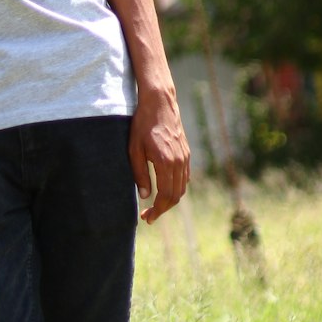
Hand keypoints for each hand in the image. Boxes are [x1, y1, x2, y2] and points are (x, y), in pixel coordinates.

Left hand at [129, 87, 189, 224]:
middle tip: (148, 215)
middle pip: (176, 195)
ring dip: (170, 200)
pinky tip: (165, 189)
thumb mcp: (134, 150)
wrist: (160, 103)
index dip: (157, 210)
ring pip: (182, 188)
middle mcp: (179, 162)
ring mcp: (185, 157)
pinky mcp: (186, 153)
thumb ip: (140, 174)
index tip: (147, 217)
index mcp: (166, 162)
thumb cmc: (142, 125)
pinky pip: (184, 177)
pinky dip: (176, 188)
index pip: (166, 196)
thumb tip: (145, 196)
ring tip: (156, 205)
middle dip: (163, 209)